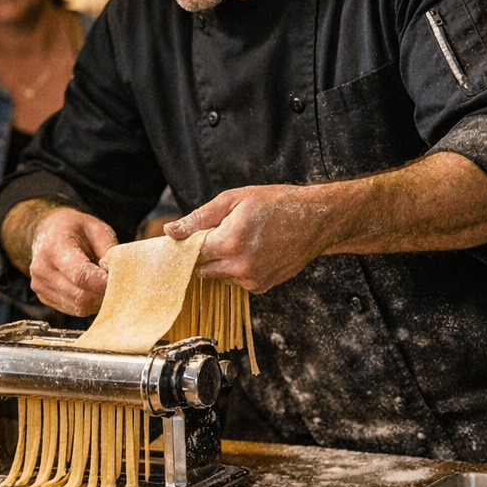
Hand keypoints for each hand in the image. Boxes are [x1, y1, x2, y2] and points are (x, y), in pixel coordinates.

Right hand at [25, 207, 118, 315]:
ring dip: (97, 300)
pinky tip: (91, 289)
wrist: (47, 232)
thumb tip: (115, 273)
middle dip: (103, 294)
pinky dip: (88, 303)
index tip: (121, 282)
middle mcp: (43, 268)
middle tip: (118, 285)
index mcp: (55, 246)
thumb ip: (108, 249)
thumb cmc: (73, 229)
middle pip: (80, 295)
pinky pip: (73, 309)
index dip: (103, 283)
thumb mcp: (95, 228)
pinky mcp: (43, 296)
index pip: (80, 274)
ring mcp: (40, 285)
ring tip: (103, 285)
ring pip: (78, 306)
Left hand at [166, 185, 327, 293]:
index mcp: (229, 242)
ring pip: (219, 275)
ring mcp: (252, 279)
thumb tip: (171, 231)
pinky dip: (238, 268)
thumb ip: (199, 218)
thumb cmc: (275, 203)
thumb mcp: (234, 200)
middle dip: (206, 253)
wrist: (315, 220)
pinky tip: (254, 251)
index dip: (190, 243)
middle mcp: (239, 266)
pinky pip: (237, 281)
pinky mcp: (261, 287)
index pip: (191, 252)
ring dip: (222, 261)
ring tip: (243, 239)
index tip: (191, 237)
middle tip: (221, 234)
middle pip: (203, 267)